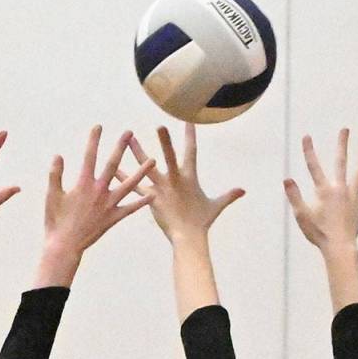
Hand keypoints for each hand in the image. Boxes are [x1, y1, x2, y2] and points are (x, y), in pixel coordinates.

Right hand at [43, 126, 154, 255]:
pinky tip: (153, 195)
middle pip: (113, 165)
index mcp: (83, 184)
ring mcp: (108, 205)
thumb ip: (56, 174)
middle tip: (129, 132)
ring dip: (141, 172)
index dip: (94, 140)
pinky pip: (130, 209)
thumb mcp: (52, 195)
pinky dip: (142, 203)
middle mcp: (99, 191)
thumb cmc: (56, 221)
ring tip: (153, 160)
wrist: (65, 246)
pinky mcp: (113, 218)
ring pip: (129, 185)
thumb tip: (59, 155)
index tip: (99, 126)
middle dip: (120, 147)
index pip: (90, 156)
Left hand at [124, 124, 244, 242]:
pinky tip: (114, 167)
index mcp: (189, 178)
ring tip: (128, 137)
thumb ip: (228, 196)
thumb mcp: (216, 206)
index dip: (190, 136)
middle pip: (169, 157)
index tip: (188, 120)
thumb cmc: (201, 222)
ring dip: (137, 152)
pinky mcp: (150, 198)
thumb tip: (243, 191)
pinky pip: (133, 185)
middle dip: (165, 141)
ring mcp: (161, 188)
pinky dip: (124, 176)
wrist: (187, 237)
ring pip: (146, 167)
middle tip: (159, 126)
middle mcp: (174, 180)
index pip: (191, 152)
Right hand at [283, 129, 357, 251]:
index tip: (307, 136)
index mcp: (324, 191)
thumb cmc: (318, 233)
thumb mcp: (301, 215)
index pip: (314, 167)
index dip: (309, 151)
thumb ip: (294, 196)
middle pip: (340, 162)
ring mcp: (352, 197)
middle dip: (342, 145)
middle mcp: (340, 189)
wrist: (339, 246)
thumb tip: (287, 179)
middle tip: (345, 129)